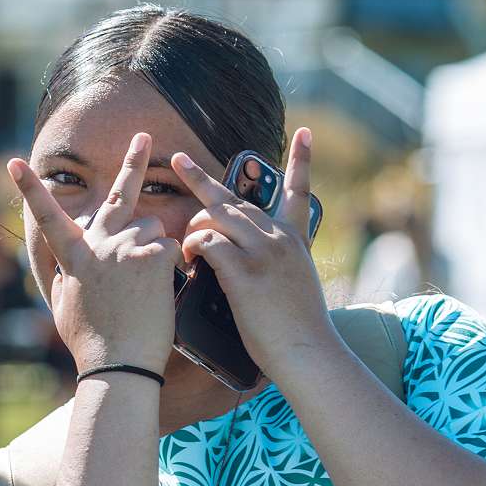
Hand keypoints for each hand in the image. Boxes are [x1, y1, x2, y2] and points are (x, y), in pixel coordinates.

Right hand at [8, 132, 179, 374]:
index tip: (16, 163)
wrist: (117, 365)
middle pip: (118, 194)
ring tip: (148, 282)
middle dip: (134, 161)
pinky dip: (173, 264)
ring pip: (152, 227)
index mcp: (74, 257)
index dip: (30, 189)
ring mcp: (126, 246)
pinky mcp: (152, 255)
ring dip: (155, 244)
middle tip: (145, 136)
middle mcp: (98, 244)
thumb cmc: (90, 344)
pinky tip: (162, 289)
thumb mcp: (64, 308)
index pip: (47, 216)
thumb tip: (66, 270)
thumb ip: (68, 278)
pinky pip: (171, 246)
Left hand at [173, 127, 336, 379]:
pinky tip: (189, 260)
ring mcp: (264, 252)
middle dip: (201, 179)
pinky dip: (193, 247)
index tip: (303, 132)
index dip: (302, 160)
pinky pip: (209, 242)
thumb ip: (279, 268)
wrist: (308, 353)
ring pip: (218, 214)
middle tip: (177, 160)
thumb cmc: (298, 332)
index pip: (299, 191)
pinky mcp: (246, 271)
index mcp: (296, 241)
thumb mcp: (297, 287)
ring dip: (193, 224)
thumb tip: (255, 266)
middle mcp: (281, 238)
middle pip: (236, 199)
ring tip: (184, 244)